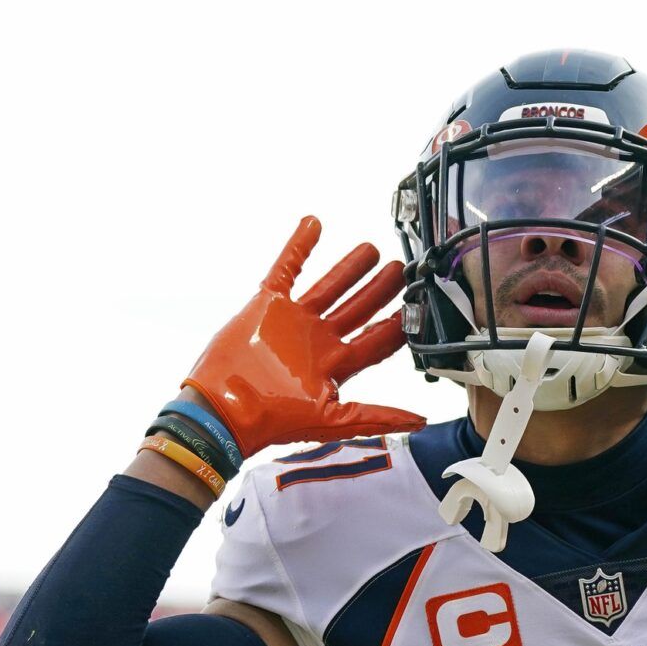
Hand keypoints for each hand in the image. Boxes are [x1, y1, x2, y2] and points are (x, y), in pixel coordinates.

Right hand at [183, 217, 424, 453]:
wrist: (227, 409)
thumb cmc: (274, 420)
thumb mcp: (333, 421)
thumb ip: (377, 416)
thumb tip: (420, 420)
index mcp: (335, 365)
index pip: (375, 342)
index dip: (396, 326)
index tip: (416, 309)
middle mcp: (318, 340)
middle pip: (358, 310)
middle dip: (379, 290)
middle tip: (399, 270)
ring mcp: (294, 321)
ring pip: (329, 287)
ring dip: (350, 268)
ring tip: (370, 250)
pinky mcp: (267, 305)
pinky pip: (286, 268)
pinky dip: (299, 246)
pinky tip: (314, 224)